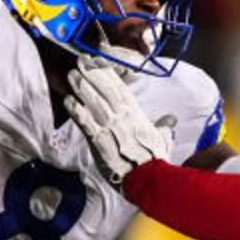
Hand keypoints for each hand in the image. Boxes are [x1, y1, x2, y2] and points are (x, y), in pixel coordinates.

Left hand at [65, 59, 166, 184]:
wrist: (147, 178)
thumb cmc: (155, 160)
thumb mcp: (163, 139)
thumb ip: (164, 126)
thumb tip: (171, 119)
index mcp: (136, 114)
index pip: (120, 88)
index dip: (108, 73)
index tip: (98, 61)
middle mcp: (122, 117)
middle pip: (105, 90)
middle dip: (92, 74)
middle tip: (80, 61)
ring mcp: (110, 128)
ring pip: (94, 102)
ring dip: (82, 88)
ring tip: (72, 75)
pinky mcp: (98, 141)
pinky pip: (85, 123)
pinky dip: (76, 111)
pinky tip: (68, 101)